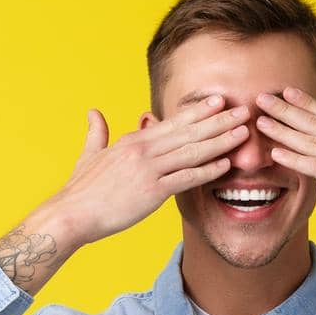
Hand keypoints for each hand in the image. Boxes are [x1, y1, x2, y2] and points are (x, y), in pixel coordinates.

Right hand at [46, 96, 249, 245]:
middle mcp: (144, 149)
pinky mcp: (152, 191)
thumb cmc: (80, 189)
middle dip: (219, 120)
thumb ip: (96, 132)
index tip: (218, 101)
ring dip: (221, 141)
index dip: (198, 111)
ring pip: (192, 151)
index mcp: (133, 140)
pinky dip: (208, 170)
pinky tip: (226, 165)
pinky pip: (186, 178)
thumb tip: (93, 113)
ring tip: (244, 132)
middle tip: (243, 109)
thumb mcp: (89, 154)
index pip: (172, 122)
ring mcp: (149, 169)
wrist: (72, 213)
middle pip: (189, 131)